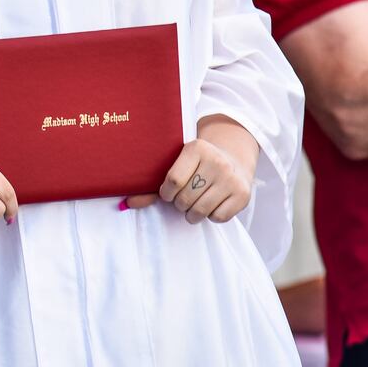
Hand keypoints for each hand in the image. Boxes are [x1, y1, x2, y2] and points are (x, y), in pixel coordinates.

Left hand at [123, 137, 254, 222]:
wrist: (233, 160)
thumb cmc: (196, 165)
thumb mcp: (178, 165)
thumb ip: (152, 185)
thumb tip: (124, 204)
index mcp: (197, 148)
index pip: (173, 180)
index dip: (165, 193)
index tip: (167, 192)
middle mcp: (217, 161)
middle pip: (185, 198)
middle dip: (179, 204)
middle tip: (183, 197)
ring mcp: (232, 178)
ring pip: (200, 211)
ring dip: (192, 213)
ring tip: (194, 202)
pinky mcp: (243, 195)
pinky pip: (217, 218)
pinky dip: (210, 216)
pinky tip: (212, 202)